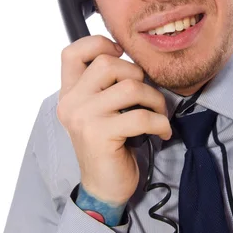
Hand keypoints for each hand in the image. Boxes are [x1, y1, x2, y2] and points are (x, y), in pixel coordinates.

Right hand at [57, 35, 171, 205]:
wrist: (104, 187)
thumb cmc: (110, 144)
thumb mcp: (100, 110)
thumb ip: (105, 84)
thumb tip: (135, 57)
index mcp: (69, 92)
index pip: (72, 52)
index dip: (98, 44)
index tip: (120, 56)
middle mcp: (71, 102)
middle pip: (107, 63)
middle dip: (138, 75)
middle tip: (148, 95)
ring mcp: (83, 118)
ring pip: (129, 87)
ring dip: (154, 99)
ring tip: (158, 113)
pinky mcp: (100, 135)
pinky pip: (140, 116)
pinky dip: (160, 122)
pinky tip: (162, 131)